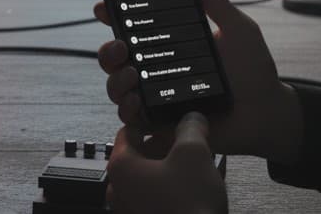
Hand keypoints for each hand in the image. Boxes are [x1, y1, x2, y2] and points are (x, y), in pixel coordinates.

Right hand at [94, 0, 301, 161]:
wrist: (265, 112)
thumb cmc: (253, 70)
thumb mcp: (238, 30)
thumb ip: (217, 3)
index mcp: (169, 44)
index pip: (132, 27)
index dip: (113, 15)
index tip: (104, 7)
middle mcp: (156, 69)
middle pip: (114, 58)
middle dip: (107, 50)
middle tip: (121, 45)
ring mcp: (155, 97)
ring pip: (116, 87)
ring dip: (115, 80)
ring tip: (132, 74)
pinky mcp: (159, 123)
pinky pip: (130, 118)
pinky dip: (126, 110)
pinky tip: (137, 102)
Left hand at [106, 113, 226, 213]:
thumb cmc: (189, 203)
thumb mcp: (194, 154)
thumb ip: (191, 128)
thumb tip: (192, 118)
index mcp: (121, 166)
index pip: (127, 130)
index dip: (150, 119)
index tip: (168, 115)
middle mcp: (119, 189)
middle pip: (141, 155)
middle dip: (167, 145)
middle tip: (190, 138)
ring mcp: (131, 210)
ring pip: (152, 178)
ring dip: (175, 167)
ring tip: (202, 161)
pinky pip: (159, 198)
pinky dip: (176, 188)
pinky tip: (201, 186)